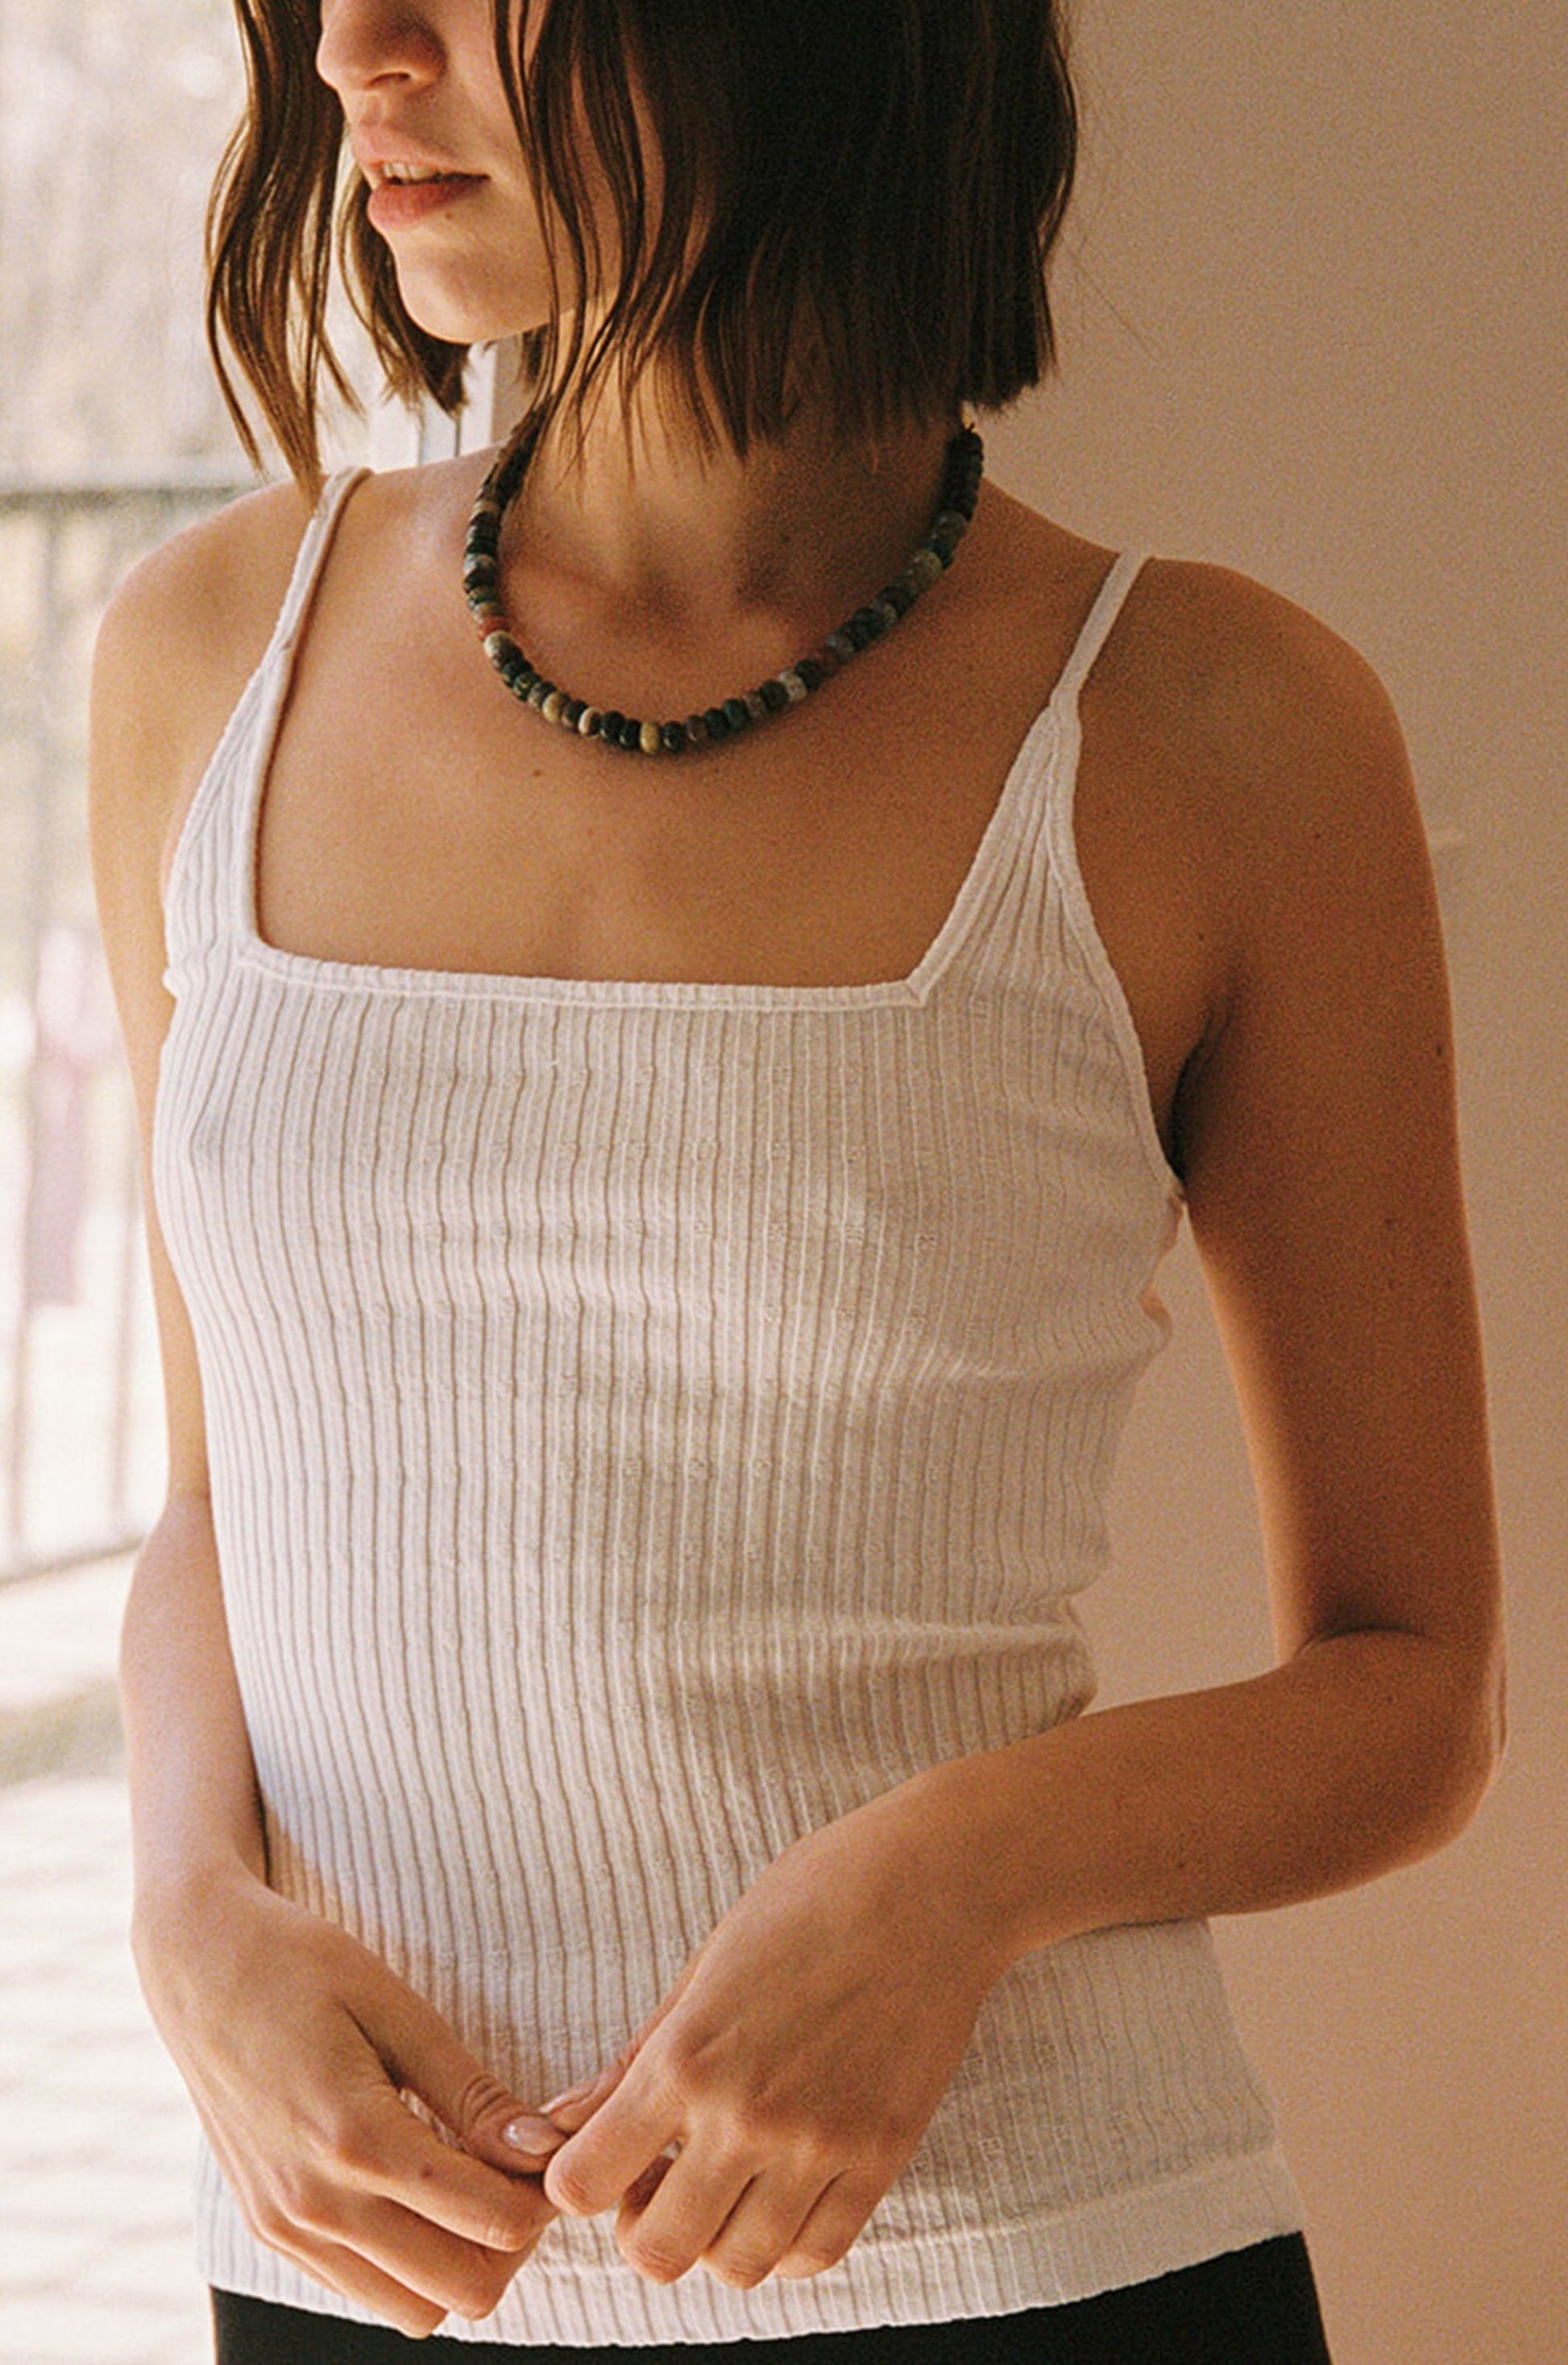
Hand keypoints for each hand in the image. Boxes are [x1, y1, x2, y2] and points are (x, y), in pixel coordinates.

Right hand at [133, 1871, 565, 2335]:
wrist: (197, 1965)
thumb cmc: (303, 1965)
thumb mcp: (397, 2008)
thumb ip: (472, 2092)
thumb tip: (544, 2149)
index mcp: (356, 2139)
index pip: (489, 2222)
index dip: (541, 2195)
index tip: (549, 2149)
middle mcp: (316, 2204)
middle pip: (462, 2290)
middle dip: (512, 2242)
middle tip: (516, 2171)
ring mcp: (287, 2227)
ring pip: (413, 2310)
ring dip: (460, 2262)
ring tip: (469, 2182)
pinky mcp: (270, 2229)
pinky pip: (362, 2289)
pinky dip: (408, 2263)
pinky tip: (416, 2190)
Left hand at [542, 1781, 1009, 2290]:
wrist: (931, 1886)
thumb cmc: (810, 1901)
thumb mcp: (705, 1962)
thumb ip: (633, 2058)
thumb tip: (561, 2120)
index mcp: (685, 2057)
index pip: (583, 2184)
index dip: (579, 2182)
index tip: (604, 2157)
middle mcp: (745, 2116)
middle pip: (657, 2253)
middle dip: (643, 2229)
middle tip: (662, 2180)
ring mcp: (818, 2146)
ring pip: (738, 2267)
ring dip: (717, 2239)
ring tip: (728, 2181)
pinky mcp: (880, 2159)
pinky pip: (817, 2253)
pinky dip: (788, 2243)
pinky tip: (784, 2190)